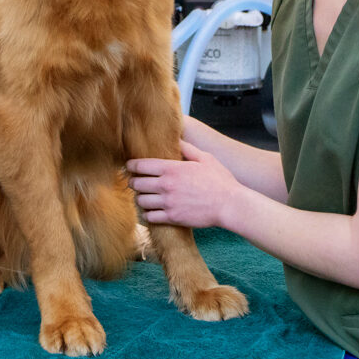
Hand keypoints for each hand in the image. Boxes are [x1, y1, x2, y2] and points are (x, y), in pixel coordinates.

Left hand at [126, 140, 242, 228]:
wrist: (229, 204)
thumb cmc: (220, 180)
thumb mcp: (205, 158)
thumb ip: (188, 149)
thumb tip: (177, 140)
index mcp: (172, 168)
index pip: (141, 165)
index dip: (131, 166)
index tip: (129, 167)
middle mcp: (166, 185)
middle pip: (136, 183)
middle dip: (134, 182)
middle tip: (136, 182)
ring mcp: (168, 202)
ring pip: (141, 201)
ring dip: (141, 198)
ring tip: (145, 197)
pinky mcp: (172, 218)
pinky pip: (149, 217)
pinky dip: (148, 214)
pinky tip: (153, 211)